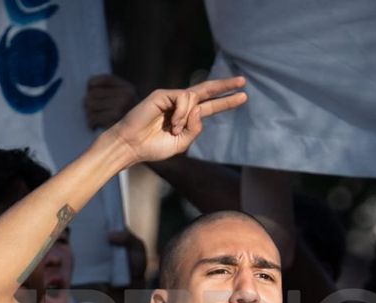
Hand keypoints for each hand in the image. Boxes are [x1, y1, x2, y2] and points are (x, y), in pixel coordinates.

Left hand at [85, 74, 137, 128]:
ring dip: (89, 113)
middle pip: (93, 93)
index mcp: (128, 88)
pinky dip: (91, 123)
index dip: (92, 84)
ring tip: (93, 118)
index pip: (104, 79)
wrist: (143, 138)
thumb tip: (89, 85)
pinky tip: (94, 125)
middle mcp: (126, 94)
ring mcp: (121, 105)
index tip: (90, 90)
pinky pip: (93, 117)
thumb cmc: (129, 121)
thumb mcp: (125, 101)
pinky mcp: (115, 117)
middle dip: (88, 103)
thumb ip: (111, 91)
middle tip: (90, 110)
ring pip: (91, 104)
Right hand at [107, 77, 246, 164]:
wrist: (132, 147)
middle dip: (225, 86)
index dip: (226, 101)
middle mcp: (180, 105)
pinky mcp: (162, 94)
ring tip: (174, 129)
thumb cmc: (153, 147)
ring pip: (194, 99)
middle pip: (206, 90)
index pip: (210, 106)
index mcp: (187, 118)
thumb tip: (200, 110)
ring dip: (187, 117)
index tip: (243, 96)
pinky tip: (173, 123)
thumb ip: (195, 129)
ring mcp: (171, 98)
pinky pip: (183, 98)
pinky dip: (181, 113)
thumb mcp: (181, 144)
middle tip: (243, 81)